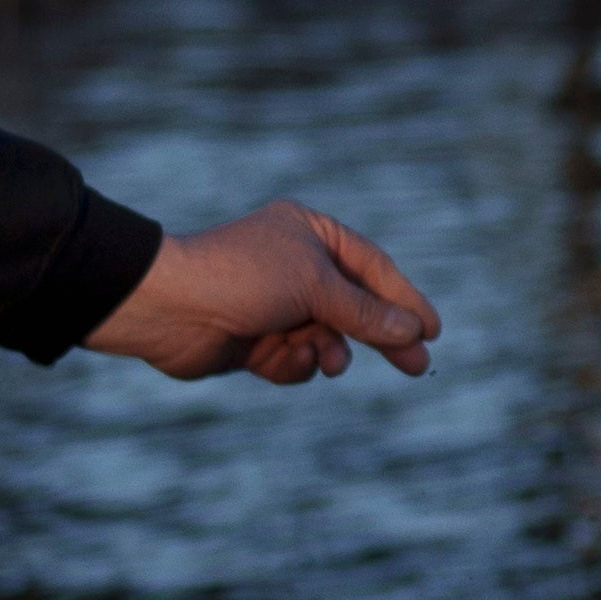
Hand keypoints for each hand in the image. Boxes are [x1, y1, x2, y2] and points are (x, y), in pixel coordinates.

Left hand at [92, 200, 441, 388]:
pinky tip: (287, 360)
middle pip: (354, 306)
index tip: (432, 331)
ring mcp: (275, 305)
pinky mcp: (255, 340)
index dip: (405, 300)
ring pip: (326, 338)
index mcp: (311, 234)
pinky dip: (297, 364)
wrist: (168, 307)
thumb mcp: (315, 287)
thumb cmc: (242, 278)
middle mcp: (295, 266)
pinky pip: (295, 359)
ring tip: (331, 363)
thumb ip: (365, 312)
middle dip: (381, 336)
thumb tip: (411, 331)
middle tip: (416, 366)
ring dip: (331, 352)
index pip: (373, 268)